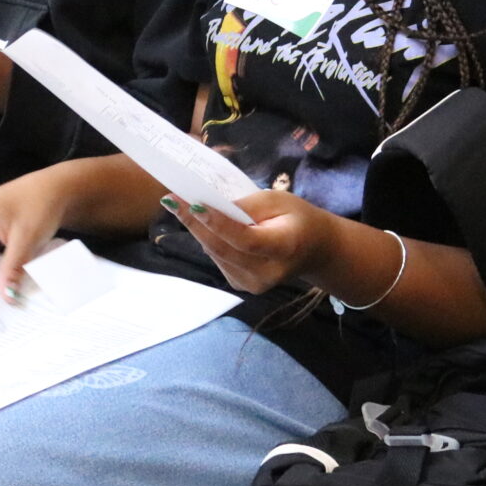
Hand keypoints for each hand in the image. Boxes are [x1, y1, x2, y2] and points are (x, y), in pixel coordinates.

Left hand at [164, 189, 341, 294]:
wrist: (314, 250)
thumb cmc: (297, 218)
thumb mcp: (279, 199)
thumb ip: (247, 204)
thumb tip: (210, 205)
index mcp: (284, 248)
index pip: (245, 239)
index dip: (218, 222)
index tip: (192, 203)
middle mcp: (267, 273)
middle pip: (222, 248)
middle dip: (194, 222)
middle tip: (171, 200)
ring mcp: (253, 284)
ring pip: (215, 253)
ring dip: (197, 230)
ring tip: (181, 206)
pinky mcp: (242, 286)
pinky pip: (218, 259)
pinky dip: (208, 240)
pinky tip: (205, 225)